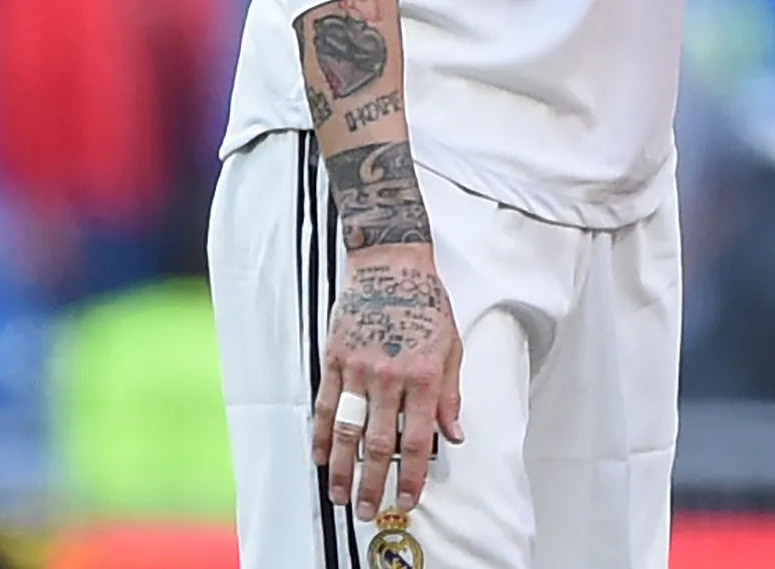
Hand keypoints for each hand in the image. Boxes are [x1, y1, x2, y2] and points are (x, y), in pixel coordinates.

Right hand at [313, 246, 464, 514]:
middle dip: (374, 483)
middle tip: (369, 509)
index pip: (418, 440)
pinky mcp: (336, 358)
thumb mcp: (452, 347)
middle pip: (379, 444)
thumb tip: (454, 433)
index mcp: (423, 375)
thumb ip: (449, 395)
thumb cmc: (425, 303)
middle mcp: (390, 376)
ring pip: (348, 430)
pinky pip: (327, 404)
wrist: (391, 264)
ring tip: (340, 494)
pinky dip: (322, 433)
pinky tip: (320, 455)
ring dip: (343, 468)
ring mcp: (359, 368)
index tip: (408, 498)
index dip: (413, 476)